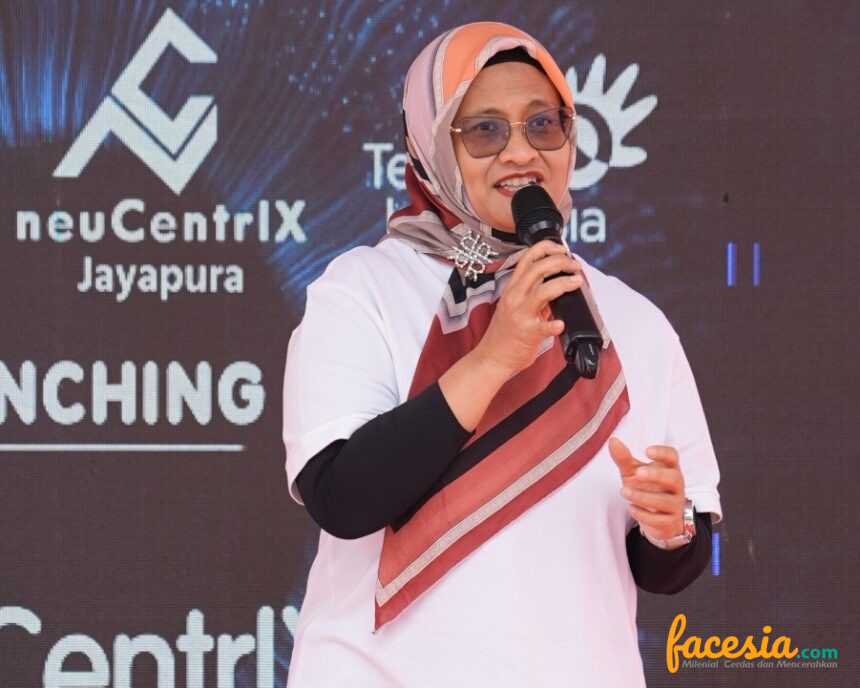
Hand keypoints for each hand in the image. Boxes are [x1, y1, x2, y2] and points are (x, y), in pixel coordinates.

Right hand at [474, 240, 581, 375]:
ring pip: (542, 291)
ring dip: (563, 283)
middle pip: (537, 269)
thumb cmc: (506, 332)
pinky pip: (542, 327)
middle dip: (560, 262)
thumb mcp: (516, 305)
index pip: (528, 258)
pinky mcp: (527, 333)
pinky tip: (561, 324)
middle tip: (575, 266)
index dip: (547, 248)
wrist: (493, 356)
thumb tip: (558, 280)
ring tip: (577, 281)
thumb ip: (534, 292)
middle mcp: (514, 297)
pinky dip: (553, 325)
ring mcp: (520, 314)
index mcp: (513, 288)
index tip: (562, 249)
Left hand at [608, 436, 685, 540]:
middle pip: (674, 477)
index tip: (647, 451)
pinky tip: (631, 508)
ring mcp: (675, 504)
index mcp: (668, 468)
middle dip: (656, 475)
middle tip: (638, 473)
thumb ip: (623, 458)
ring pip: (665, 501)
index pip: (672, 457)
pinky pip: (660, 519)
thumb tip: (612, 441)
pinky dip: (643, 514)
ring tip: (624, 491)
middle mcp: (676, 485)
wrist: (658, 519)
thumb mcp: (633, 472)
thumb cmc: (646, 488)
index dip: (663, 452)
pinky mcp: (670, 521)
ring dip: (642, 496)